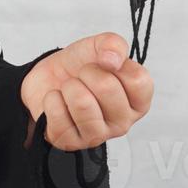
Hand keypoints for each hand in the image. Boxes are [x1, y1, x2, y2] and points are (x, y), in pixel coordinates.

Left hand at [20, 32, 152, 151]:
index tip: (105, 63)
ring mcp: (97, 136)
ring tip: (70, 89)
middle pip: (107, 87)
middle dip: (87, 72)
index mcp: (137, 102)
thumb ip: (113, 44)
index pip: (139, 80)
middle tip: (83, 76)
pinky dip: (52, 99)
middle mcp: (122, 123)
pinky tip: (58, 101)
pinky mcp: (70, 143)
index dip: (115, 63)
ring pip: (82, 102)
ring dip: (69, 86)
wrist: (48, 80)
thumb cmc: (80, 68)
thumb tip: (112, 60)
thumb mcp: (99, 47)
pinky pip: (58, 114)